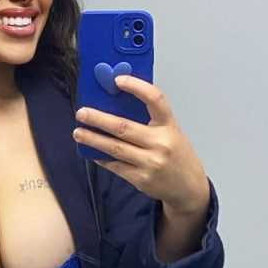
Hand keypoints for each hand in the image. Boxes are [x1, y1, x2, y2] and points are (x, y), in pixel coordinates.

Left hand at [72, 74, 210, 217]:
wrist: (189, 187)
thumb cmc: (177, 154)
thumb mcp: (171, 132)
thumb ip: (150, 119)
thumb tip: (116, 102)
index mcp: (169, 125)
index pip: (155, 99)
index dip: (136, 87)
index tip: (117, 80)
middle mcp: (161, 143)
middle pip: (124, 127)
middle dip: (98, 119)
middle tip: (81, 113)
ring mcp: (151, 162)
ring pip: (115, 148)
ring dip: (93, 139)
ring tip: (78, 132)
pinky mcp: (141, 179)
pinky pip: (115, 166)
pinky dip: (101, 157)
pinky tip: (90, 151)